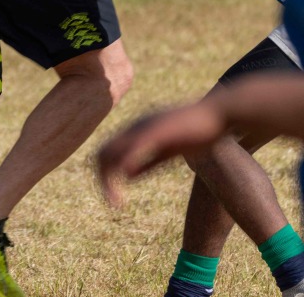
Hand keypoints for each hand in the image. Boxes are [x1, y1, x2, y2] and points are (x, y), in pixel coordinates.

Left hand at [95, 101, 226, 208]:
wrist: (218, 117)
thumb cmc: (198, 135)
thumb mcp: (166, 153)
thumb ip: (145, 163)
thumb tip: (124, 175)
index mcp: (135, 130)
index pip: (106, 151)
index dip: (104, 175)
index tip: (112, 195)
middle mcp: (133, 127)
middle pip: (101, 153)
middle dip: (102, 180)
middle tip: (112, 204)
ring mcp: (142, 127)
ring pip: (111, 153)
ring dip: (108, 180)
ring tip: (115, 203)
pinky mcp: (155, 131)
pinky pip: (132, 149)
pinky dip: (124, 166)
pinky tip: (124, 182)